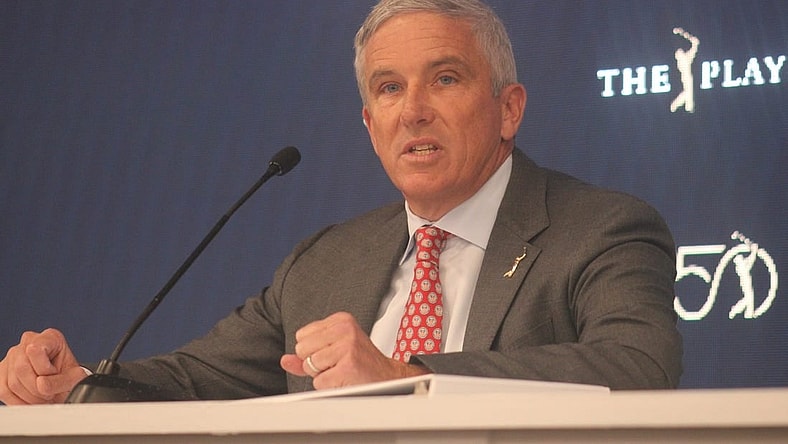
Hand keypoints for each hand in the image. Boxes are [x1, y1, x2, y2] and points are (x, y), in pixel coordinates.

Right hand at [0, 328, 86, 404]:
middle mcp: (28, 343)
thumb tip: (40, 384)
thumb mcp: (75, 378)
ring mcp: (12, 357)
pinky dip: (18, 402)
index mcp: (50, 337)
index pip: (35, 350)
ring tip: (42, 397)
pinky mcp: (2, 373)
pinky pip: (3, 391)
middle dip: (36, 388)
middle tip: (49, 394)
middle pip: (21, 368)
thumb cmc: (69, 378)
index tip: (55, 375)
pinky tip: (31, 401)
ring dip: (29, 397)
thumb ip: (62, 380)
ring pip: (12, 383)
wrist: (62, 387)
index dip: (45, 370)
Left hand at [280, 312, 429, 389]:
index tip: (332, 352)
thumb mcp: (334, 350)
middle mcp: (345, 329)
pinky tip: (345, 378)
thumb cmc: (360, 362)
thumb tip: (285, 360)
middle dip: (314, 362)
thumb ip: (308, 354)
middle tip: (336, 363)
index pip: (302, 335)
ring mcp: (347, 347)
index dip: (312, 350)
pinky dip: (329, 385)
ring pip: (310, 365)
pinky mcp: (348, 366)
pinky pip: (319, 381)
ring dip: (322, 374)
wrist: (387, 376)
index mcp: (341, 320)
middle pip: (302, 349)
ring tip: (341, 370)